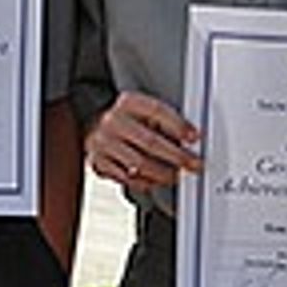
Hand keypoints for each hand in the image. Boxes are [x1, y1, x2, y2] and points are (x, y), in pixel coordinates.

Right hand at [84, 91, 201, 192]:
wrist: (92, 126)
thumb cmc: (126, 120)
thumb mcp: (143, 110)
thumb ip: (164, 121)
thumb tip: (190, 138)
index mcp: (127, 102)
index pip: (156, 110)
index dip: (178, 125)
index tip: (194, 137)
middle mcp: (113, 121)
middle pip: (150, 141)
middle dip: (177, 156)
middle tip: (194, 164)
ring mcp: (103, 143)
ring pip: (140, 164)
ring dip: (163, 173)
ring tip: (175, 175)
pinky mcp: (98, 163)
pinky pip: (128, 179)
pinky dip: (146, 183)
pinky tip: (155, 181)